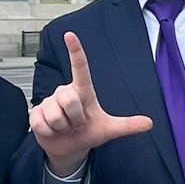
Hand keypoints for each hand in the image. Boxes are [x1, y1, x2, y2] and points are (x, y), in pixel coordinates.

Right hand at [29, 32, 152, 174]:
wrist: (69, 148)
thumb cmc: (88, 133)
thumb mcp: (108, 129)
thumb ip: (127, 125)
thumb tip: (149, 123)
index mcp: (83, 91)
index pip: (80, 68)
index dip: (75, 51)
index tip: (70, 35)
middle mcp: (64, 92)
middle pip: (69, 100)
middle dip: (75, 118)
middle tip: (77, 124)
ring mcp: (48, 102)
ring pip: (55, 115)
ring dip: (62, 127)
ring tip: (65, 127)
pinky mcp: (35, 114)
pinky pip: (42, 123)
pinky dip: (50, 132)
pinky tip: (52, 131)